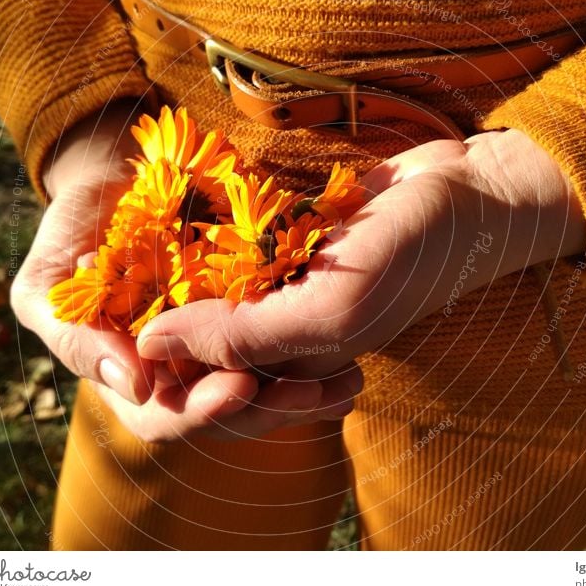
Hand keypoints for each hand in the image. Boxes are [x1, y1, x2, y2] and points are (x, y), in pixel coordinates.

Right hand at [11, 100, 361, 441]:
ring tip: (346, 384)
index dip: (200, 411)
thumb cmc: (75, 235)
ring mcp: (220, 349)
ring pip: (265, 388)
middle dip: (269, 408)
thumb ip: (75, 337)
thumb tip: (134, 385)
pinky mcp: (252, 319)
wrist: (121, 182)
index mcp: (135, 380)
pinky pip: (287, 347)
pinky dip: (314, 358)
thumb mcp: (49, 287)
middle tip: (314, 394)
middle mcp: (182, 374)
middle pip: (229, 412)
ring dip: (305, 392)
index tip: (238, 388)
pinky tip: (351, 362)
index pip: (167, 417)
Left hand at [135, 130, 585, 379]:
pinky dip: (203, 236)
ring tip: (129, 250)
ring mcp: (292, 287)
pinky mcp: (294, 245)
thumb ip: (243, 336)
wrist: (466, 195)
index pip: (210, 391)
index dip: (163, 373)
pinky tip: (170, 217)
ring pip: (213, 293)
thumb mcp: (330, 307)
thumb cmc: (411, 256)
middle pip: (204, 344)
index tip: (119, 336)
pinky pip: (235, 249)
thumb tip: (149, 346)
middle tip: (120, 288)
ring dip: (175, 275)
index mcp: (296, 367)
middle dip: (162, 320)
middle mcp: (289, 333)